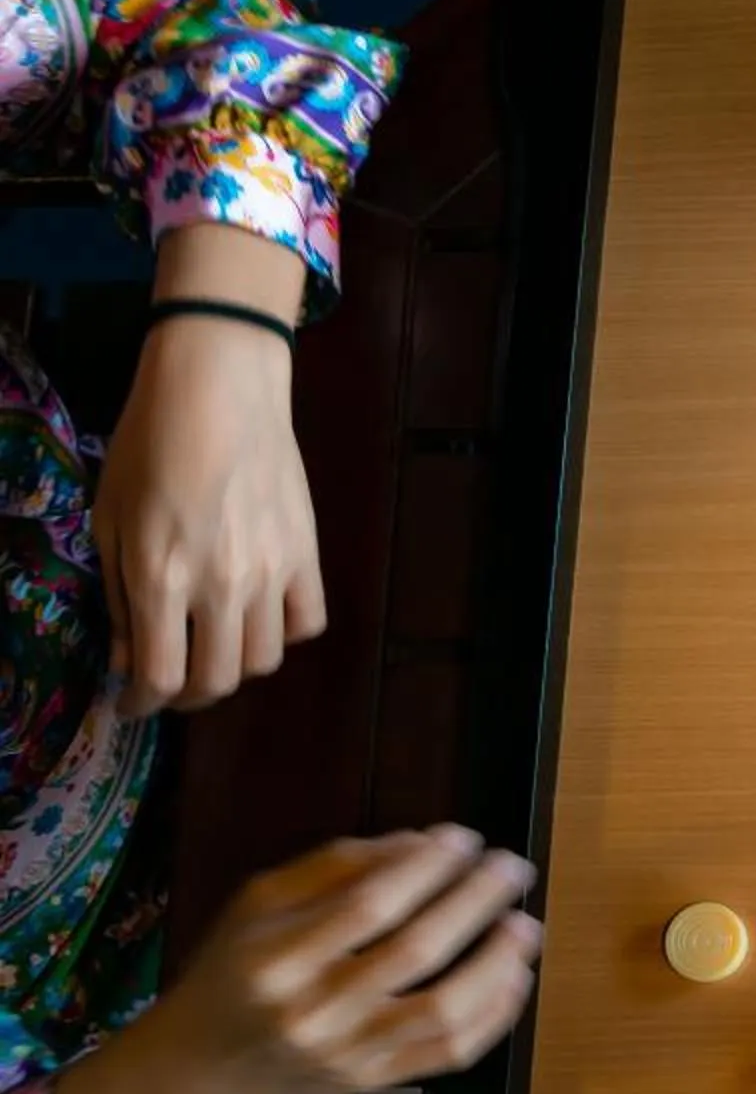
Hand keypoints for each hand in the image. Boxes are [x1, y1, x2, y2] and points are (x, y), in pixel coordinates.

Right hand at [65, 829, 540, 1093]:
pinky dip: (494, 1015)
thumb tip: (420, 843)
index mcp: (277, 959)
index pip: (369, 906)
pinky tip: (514, 976)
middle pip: (416, 951)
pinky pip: (450, 1053)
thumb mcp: (258, 903)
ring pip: (443, 1009)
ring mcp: (349, 1054)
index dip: (426, 868)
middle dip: (475, 901)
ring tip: (526, 924)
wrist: (201, 1064)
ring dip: (498, 961)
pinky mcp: (375, 1081)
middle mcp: (314, 1012)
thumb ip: (334, 867)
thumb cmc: (235, 968)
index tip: (464, 838)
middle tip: (511, 867)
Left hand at [96, 315, 324, 716]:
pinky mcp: (307, 555)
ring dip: (234, 666)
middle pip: (216, 681)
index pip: (160, 676)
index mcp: (162, 577)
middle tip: (169, 683)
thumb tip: (128, 657)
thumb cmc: (148, 445)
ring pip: (263, 661)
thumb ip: (119, 596)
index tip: (130, 703)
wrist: (220, 389)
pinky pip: (307, 623)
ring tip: (215, 646)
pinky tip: (261, 614)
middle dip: (185, 696)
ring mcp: (272, 573)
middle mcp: (222, 586)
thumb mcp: (109, 518)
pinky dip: (283, 633)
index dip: (141, 704)